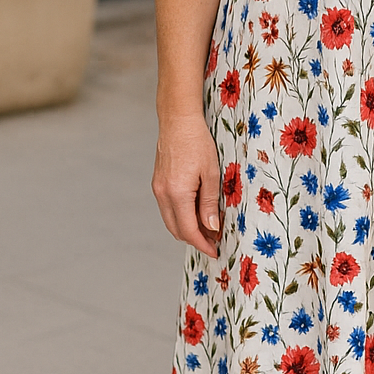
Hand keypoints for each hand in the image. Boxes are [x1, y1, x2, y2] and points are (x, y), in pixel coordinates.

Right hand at [152, 113, 221, 257]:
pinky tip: (196, 213)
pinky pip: (168, 209)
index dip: (203, 244)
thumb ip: (209, 203)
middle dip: (196, 240)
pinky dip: (181, 216)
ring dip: (188, 229)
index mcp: (177, 193)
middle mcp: (163, 194)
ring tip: (209, 229)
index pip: (189, 230)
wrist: (178, 122)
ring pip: (171, 221)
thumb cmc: (198, 143)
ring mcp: (158, 189)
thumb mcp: (211, 174)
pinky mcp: (158, 184)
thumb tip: (211, 228)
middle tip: (215, 242)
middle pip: (177, 230)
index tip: (216, 251)